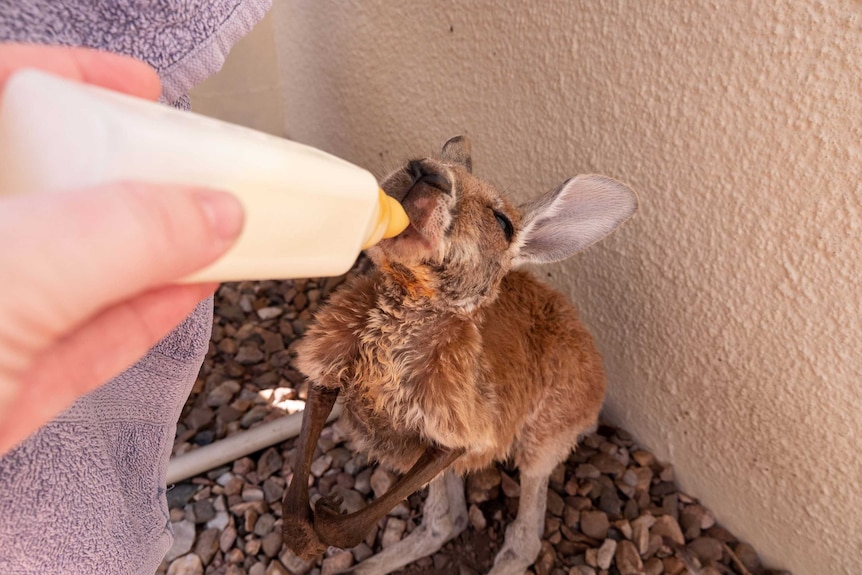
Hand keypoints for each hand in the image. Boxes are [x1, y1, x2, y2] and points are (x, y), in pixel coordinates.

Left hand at [0, 44, 244, 454]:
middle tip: (191, 170)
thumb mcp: (11, 268)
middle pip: (48, 189)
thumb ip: (123, 231)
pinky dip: (142, 314)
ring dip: (155, 252)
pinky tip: (189, 290)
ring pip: (74, 270)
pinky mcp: (1, 384)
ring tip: (218, 231)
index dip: (74, 80)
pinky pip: (81, 337)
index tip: (142, 91)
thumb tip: (212, 213)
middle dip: (130, 178)